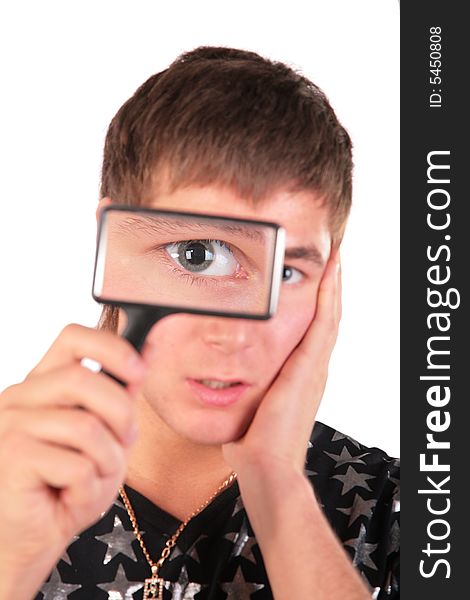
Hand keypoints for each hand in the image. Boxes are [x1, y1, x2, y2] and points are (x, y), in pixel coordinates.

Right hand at [0, 324, 147, 594]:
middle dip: (121, 414)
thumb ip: (120, 395)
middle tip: (126, 442)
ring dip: (107, 462)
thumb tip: (147, 352)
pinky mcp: (11, 457)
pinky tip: (72, 501)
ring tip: (95, 479)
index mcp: (44, 384)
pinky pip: (76, 466)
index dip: (111, 346)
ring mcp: (10, 425)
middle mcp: (20, 396)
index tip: (140, 370)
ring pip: (86, 427)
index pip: (73, 337)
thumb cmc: (68, 484)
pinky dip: (89, 491)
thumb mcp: (106, 435)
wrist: (32, 538)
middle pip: (83, 379)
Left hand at [222, 248, 340, 476]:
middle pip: (328, 317)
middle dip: (330, 288)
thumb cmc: (255, 442)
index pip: (314, 330)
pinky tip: (331, 273)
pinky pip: (323, 323)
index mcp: (302, 376)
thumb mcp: (251, 405)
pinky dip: (329, 296)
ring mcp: (315, 368)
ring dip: (333, 285)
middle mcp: (315, 368)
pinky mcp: (309, 368)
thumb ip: (246, 388)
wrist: (267, 467)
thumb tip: (222, 379)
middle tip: (334, 259)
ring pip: (330, 315)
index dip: (318, 304)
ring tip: (336, 258)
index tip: (317, 279)